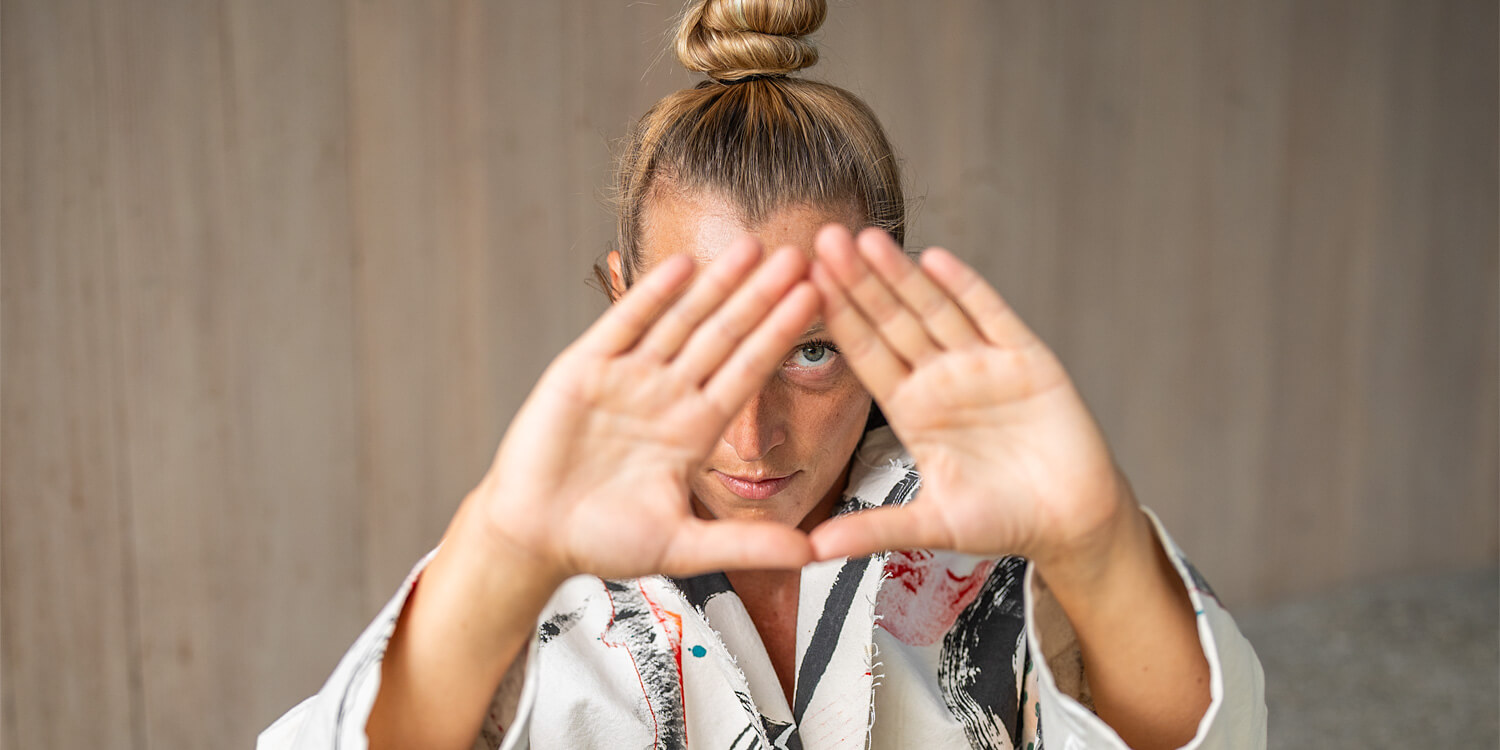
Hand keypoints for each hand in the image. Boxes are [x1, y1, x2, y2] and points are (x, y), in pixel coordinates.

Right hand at [468, 241, 820, 581]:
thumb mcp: (684, 546)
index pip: (748, 370)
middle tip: (799, 254)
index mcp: (695, 430)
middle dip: (760, 295)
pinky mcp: (585, 368)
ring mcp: (628, 378)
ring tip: (753, 246)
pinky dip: (652, 294)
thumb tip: (814, 553)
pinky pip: (624, 323)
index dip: (780, 334)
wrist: (532, 537)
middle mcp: (668, 395)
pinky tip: (682, 265)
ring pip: (681, 320)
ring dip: (716, 283)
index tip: (818, 298)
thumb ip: (748, 545)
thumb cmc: (602, 542)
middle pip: (724, 334)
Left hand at [807, 226, 1134, 571]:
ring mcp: (983, 364)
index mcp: (912, 409)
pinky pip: (991, 316)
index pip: (866, 355)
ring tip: (867, 238)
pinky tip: (937, 260)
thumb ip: (874, 530)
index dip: (837, 320)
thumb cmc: (1002, 520)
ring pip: (934, 309)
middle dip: (858, 282)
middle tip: (820, 238)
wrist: (1072, 522)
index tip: (801, 286)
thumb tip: (812, 551)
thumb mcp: (931, 526)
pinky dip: (966, 288)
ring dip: (902, 275)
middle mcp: (941, 378)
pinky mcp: (1028, 359)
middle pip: (892, 321)